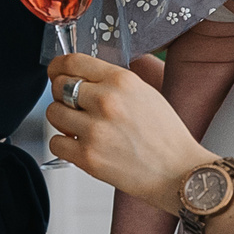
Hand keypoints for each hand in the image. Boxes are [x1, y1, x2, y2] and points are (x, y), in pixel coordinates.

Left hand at [44, 54, 211, 209]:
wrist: (180, 172)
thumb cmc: (166, 136)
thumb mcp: (146, 92)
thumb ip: (113, 81)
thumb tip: (82, 74)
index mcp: (121, 80)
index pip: (73, 62)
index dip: (58, 67)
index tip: (56, 72)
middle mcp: (106, 100)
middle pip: (59, 86)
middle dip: (61, 95)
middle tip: (73, 106)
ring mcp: (95, 130)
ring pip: (54, 113)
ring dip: (63, 120)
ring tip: (80, 127)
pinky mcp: (88, 157)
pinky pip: (55, 142)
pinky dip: (64, 144)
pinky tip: (80, 145)